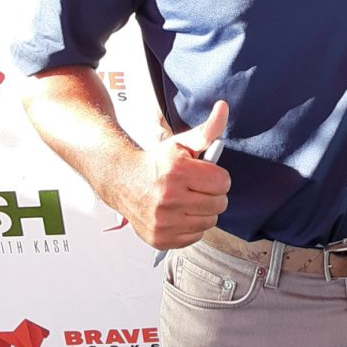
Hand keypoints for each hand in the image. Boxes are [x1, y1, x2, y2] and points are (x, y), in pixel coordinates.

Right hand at [122, 100, 230, 249]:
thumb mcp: (182, 143)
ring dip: (203, 211)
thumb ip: (208, 129)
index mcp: (178, 172)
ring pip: (209, 222)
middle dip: (212, 194)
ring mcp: (163, 222)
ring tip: (188, 199)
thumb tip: (223, 108)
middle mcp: (169, 199)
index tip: (206, 174)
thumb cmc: (156, 162)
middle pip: (219, 204)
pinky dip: (191, 226)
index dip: (217, 177)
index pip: (223, 182)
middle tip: (197, 187)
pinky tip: (179, 213)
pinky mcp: (160, 238)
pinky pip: (195, 236)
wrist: (122, 180)